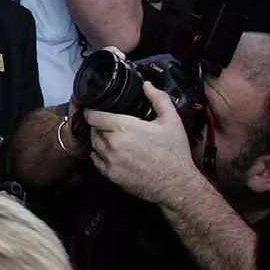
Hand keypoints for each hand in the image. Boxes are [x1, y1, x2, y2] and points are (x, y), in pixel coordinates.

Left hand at [86, 81, 199, 205]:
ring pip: (94, 145)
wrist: (176, 183)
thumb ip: (158, 99)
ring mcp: (110, 160)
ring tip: (112, 139)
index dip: (93, 112)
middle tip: (110, 126)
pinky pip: (96, 161)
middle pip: (94, 130)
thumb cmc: (174, 152)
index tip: (96, 111)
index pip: (94, 116)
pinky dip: (100, 156)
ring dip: (100, 140)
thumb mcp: (171, 120)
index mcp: (124, 127)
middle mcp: (113, 143)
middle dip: (99, 126)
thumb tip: (147, 85)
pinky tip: (111, 154)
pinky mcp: (111, 175)